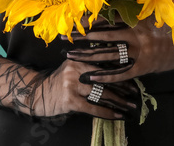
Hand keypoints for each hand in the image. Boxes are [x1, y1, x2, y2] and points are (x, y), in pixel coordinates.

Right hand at [24, 55, 138, 120]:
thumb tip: (114, 68)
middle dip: (123, 86)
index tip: (134, 75)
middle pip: (105, 77)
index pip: (103, 62)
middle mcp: (76, 68)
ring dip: (118, 101)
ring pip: (101, 93)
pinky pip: (92, 107)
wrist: (38, 94)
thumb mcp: (72, 67)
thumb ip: (89, 65)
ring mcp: (72, 84)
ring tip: (129, 107)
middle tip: (136, 93)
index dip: (120, 70)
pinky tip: (116, 116)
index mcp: (79, 58)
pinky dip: (106, 112)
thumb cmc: (59, 82)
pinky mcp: (70, 100)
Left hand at [60, 17, 173, 83]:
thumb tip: (119, 5)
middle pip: (103, 35)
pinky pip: (121, 73)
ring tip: (70, 56)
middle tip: (64, 37)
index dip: (90, 20)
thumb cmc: (173, 27)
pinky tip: (90, 76)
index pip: (109, 19)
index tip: (74, 20)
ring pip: (109, 54)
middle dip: (82, 37)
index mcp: (138, 19)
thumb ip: (138, 11)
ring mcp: (140, 52)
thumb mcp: (156, 13)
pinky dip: (105, 75)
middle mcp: (137, 34)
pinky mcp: (144, 67)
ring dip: (88, 55)